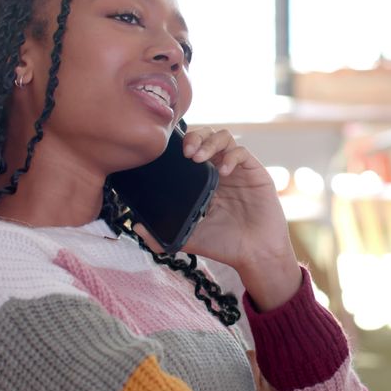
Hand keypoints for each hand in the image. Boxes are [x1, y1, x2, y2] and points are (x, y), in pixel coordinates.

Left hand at [135, 127, 300, 309]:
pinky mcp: (255, 172)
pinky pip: (242, 152)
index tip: (170, 154)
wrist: (255, 255)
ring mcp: (237, 170)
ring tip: (200, 157)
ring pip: (224, 137)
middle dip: (194, 137)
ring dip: (210, 142)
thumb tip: (136, 226)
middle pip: (206, 135)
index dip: (180, 144)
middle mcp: (219, 170)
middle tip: (186, 152)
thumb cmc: (224, 245)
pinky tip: (224, 172)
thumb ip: (162, 234)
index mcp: (203, 181)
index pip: (190, 149)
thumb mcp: (188, 239)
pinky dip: (231, 156)